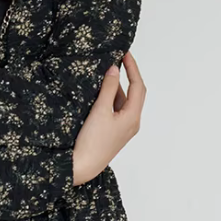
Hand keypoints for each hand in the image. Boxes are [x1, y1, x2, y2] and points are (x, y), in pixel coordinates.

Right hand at [72, 51, 144, 185]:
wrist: (82, 167)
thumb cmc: (92, 142)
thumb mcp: (100, 110)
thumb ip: (108, 88)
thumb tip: (114, 69)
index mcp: (132, 117)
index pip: (138, 86)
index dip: (133, 68)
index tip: (125, 53)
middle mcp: (131, 123)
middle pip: (134, 94)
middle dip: (127, 76)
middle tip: (118, 60)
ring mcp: (122, 129)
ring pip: (122, 102)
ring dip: (116, 87)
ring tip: (105, 73)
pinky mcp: (112, 133)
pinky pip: (115, 110)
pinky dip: (110, 99)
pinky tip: (99, 93)